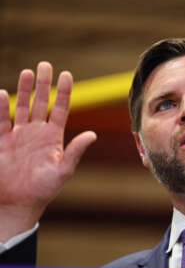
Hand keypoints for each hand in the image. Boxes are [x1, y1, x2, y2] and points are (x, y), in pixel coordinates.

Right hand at [0, 62, 96, 240]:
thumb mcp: (63, 170)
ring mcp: (19, 135)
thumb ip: (75, 151)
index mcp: (54, 137)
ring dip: (24, 90)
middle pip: (41, 103)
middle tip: (45, 65)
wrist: (18, 203)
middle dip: (44, 84)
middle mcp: (37, 132)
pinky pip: (1, 120)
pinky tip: (2, 93)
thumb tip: (93, 134)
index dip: (64, 92)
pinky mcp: (2, 141)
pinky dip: (0, 107)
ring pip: (22, 106)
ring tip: (28, 72)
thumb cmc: (43, 189)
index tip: (66, 74)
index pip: (61, 109)